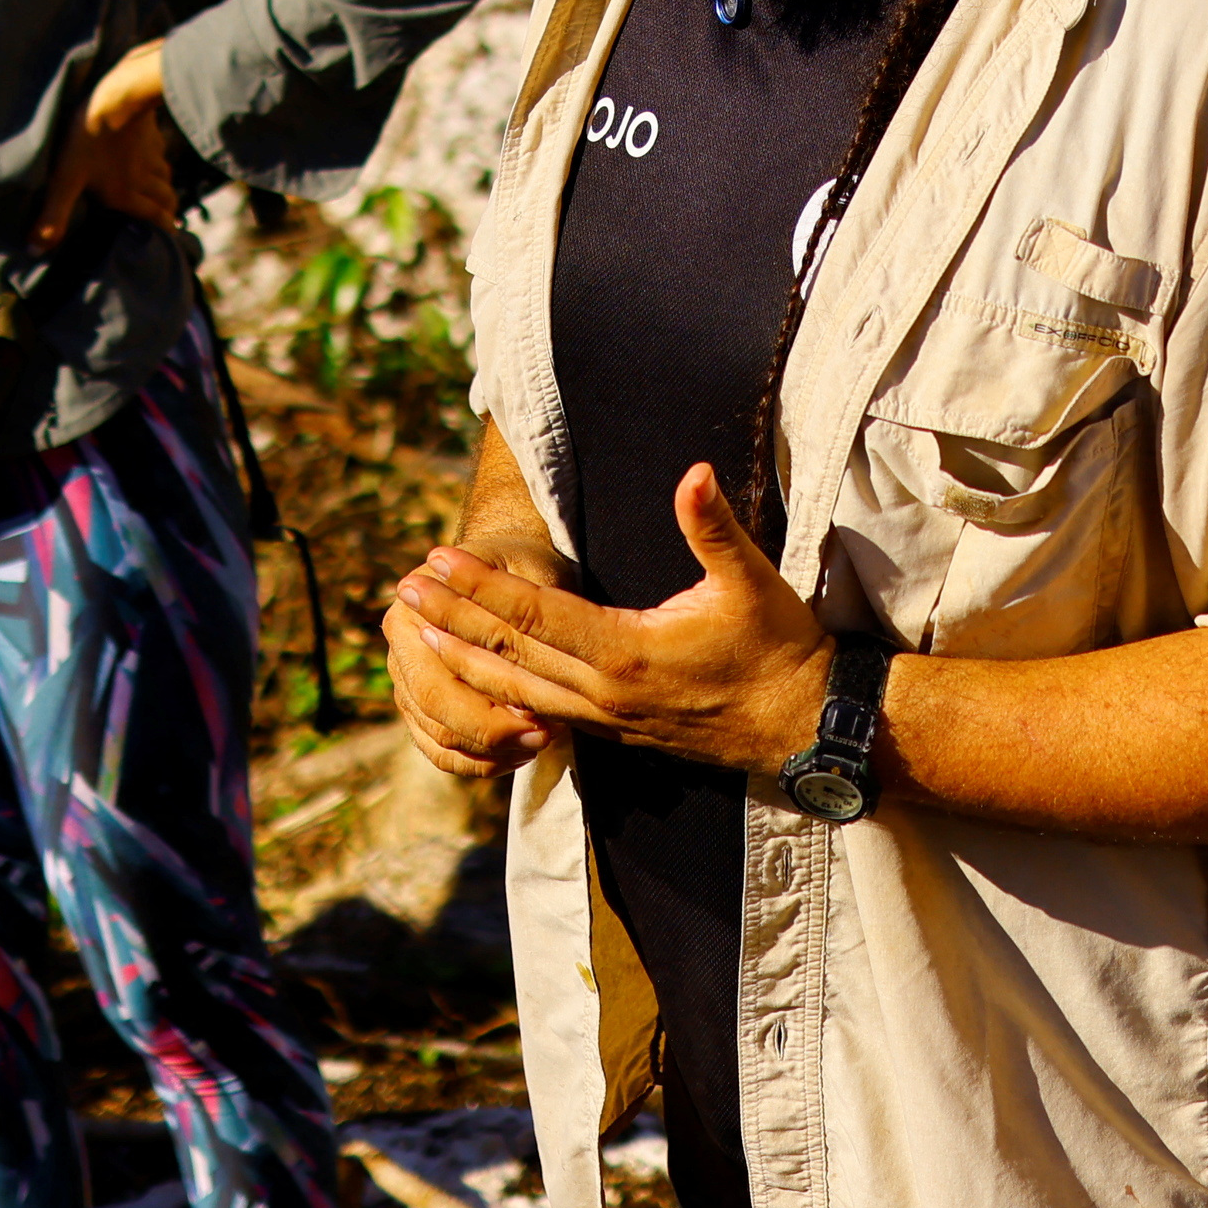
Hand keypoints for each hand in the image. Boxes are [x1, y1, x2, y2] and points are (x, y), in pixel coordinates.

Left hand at [30, 41, 182, 245]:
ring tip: (162, 192)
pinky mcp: (151, 132)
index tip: (171, 234)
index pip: (154, 217)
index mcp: (126, 194)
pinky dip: (160, 159)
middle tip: (168, 217)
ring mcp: (150, 154)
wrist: (116, 97)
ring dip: (165, 187)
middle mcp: (144, 179)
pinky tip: (153, 155)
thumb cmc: (87, 140)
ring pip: (165, 175)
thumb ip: (53, 215)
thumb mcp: (66, 179)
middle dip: (168, 210)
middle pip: (166, 198)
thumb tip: (36, 250)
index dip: (164, 228)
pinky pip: (160, 150)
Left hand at [386, 467, 832, 784]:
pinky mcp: (613, 733)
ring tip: (417, 632)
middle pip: (509, 653)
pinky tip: (471, 679)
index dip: (482, 587)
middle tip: (402, 589)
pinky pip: (537, 714)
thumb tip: (692, 473)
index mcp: (627, 653)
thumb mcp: (752, 582)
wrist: (805, 729)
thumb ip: (714, 528)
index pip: (536, 615)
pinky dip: (496, 693)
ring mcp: (605, 720)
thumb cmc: (781, 650)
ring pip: (515, 690)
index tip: (438, 560)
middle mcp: (604, 694)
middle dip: (452, 620)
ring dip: (462, 657)